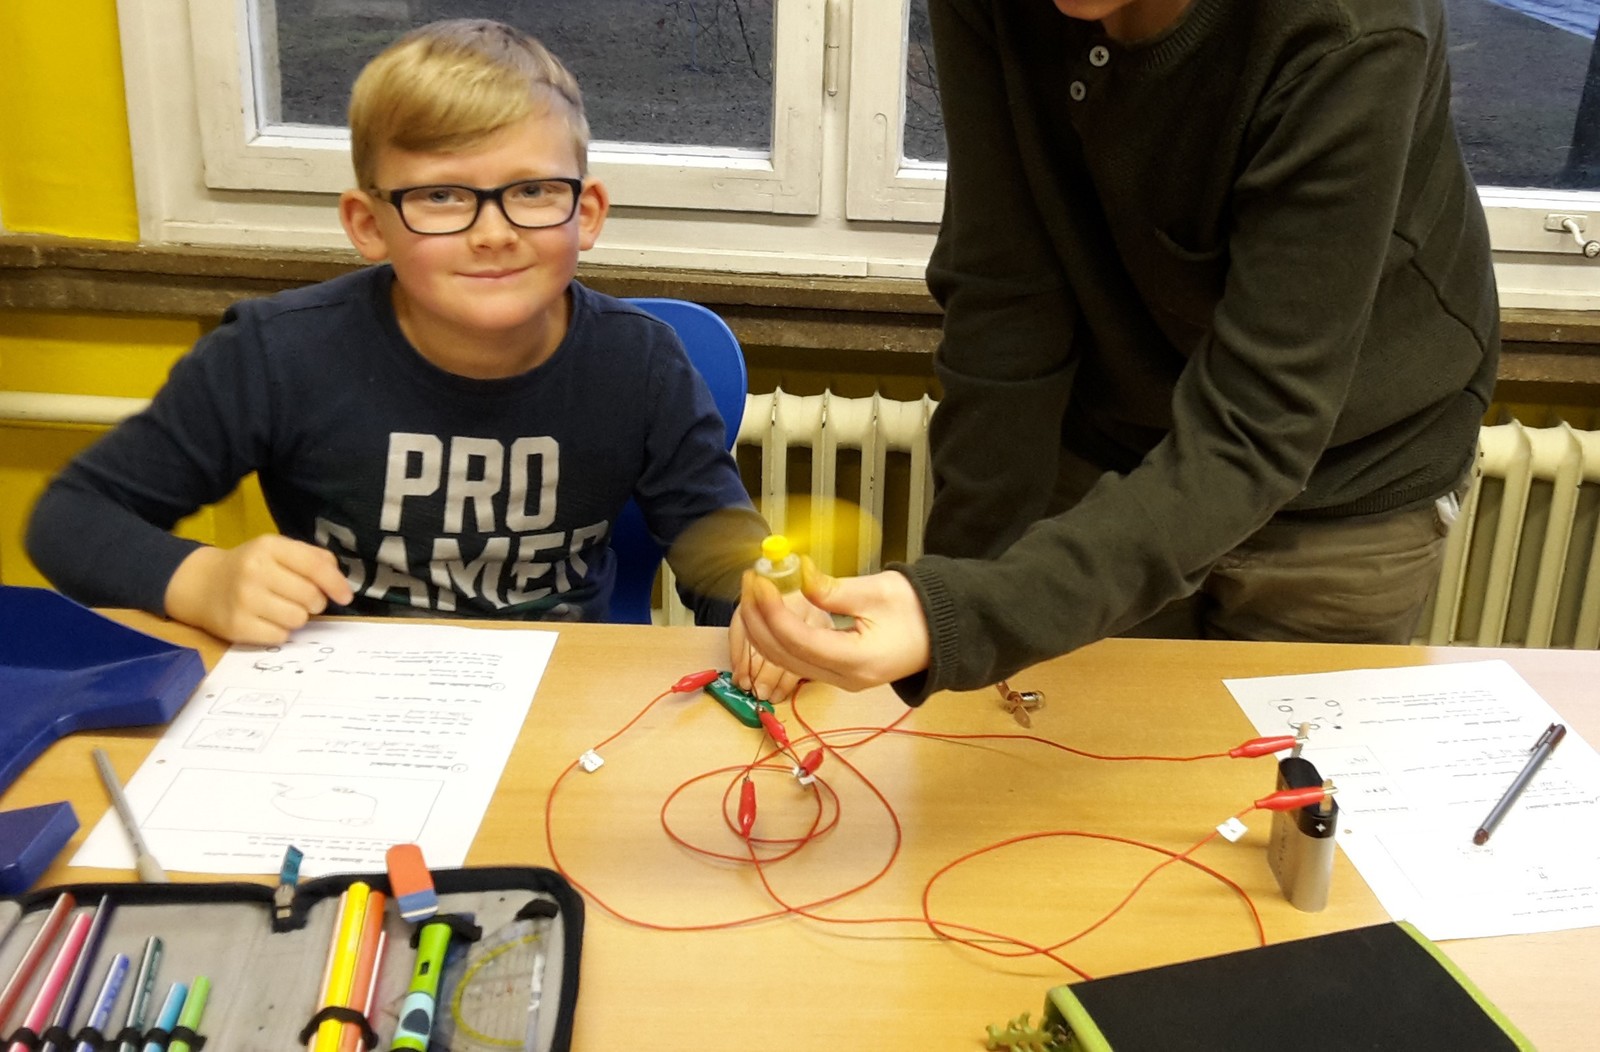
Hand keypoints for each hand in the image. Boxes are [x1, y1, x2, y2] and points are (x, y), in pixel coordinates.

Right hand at [164, 536, 354, 644]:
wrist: (200, 584)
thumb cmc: (249, 566)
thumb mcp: (276, 550)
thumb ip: (310, 557)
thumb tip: (338, 579)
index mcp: (268, 547)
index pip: (315, 566)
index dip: (335, 584)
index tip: (345, 596)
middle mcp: (255, 571)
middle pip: (311, 596)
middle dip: (314, 601)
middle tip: (301, 599)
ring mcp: (243, 600)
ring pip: (298, 619)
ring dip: (297, 618)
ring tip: (280, 608)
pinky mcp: (236, 626)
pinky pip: (280, 637)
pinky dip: (279, 632)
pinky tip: (266, 621)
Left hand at [735, 559, 931, 692]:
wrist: (944, 635)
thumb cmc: (919, 610)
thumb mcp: (879, 592)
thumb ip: (834, 590)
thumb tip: (799, 575)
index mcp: (858, 660)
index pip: (799, 639)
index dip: (772, 610)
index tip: (759, 581)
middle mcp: (844, 678)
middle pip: (783, 655)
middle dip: (758, 618)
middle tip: (749, 581)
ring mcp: (839, 680)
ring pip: (784, 661)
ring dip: (762, 628)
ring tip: (754, 592)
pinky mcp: (836, 674)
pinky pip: (795, 660)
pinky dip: (777, 635)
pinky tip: (770, 609)